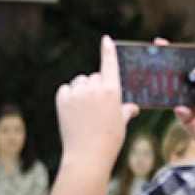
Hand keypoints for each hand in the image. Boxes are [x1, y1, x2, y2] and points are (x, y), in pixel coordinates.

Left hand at [55, 36, 137, 174]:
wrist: (87, 155)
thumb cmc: (109, 140)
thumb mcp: (121, 122)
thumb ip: (125, 109)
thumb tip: (132, 107)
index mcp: (112, 90)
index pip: (110, 64)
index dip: (108, 50)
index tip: (106, 39)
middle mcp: (94, 88)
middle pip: (93, 77)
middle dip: (95, 87)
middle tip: (96, 107)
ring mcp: (77, 93)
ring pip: (79, 83)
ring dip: (81, 91)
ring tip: (85, 111)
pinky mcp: (62, 99)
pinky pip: (66, 90)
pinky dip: (69, 96)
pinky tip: (73, 110)